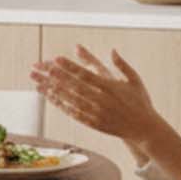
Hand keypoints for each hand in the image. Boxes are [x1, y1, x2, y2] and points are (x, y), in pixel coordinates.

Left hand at [31, 45, 161, 145]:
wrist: (144, 128)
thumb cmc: (140, 102)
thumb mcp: (134, 80)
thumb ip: (122, 65)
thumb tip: (112, 50)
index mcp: (110, 87)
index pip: (85, 75)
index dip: (69, 67)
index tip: (55, 59)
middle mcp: (100, 99)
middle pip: (72, 86)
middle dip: (53, 76)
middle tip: (37, 68)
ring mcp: (95, 112)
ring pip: (69, 100)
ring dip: (51, 90)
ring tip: (36, 82)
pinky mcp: (92, 123)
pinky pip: (72, 113)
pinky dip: (60, 105)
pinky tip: (50, 98)